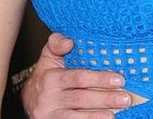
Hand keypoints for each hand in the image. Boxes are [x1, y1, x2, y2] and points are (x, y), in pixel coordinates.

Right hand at [22, 33, 139, 117]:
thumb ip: (57, 43)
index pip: (78, 77)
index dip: (99, 78)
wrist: (28, 100)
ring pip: (75, 116)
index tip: (119, 79)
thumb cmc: (45, 74)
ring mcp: (49, 113)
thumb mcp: (48, 56)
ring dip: (96, 116)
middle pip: (80, 98)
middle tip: (125, 98)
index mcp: (51, 76)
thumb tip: (69, 41)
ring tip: (114, 114)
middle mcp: (48, 96)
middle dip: (104, 98)